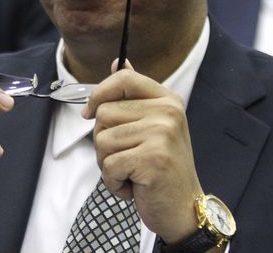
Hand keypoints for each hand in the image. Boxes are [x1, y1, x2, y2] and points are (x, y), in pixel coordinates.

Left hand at [82, 60, 202, 243]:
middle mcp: (168, 112)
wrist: (184, 209)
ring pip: (102, 140)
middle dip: (104, 141)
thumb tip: (117, 62)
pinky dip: (114, 182)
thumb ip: (135, 95)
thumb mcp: (152, 125)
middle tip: (127, 157)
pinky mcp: (153, 158)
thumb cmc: (162, 168)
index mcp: (167, 99)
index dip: (98, 94)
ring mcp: (162, 134)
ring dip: (108, 165)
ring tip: (132, 173)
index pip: (123, 79)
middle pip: (104, 113)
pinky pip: (109, 165)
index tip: (89, 112)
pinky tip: (134, 187)